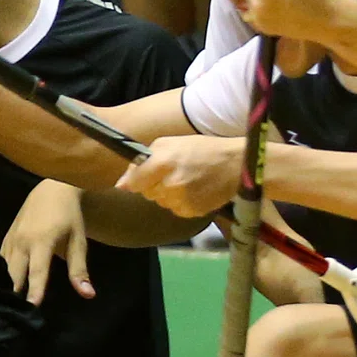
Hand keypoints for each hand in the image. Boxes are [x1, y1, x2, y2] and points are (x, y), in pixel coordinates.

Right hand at [1, 179, 91, 305]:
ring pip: (4, 268)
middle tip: (18, 315)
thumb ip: (79, 270)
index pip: (38, 271)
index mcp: (42, 241)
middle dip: (16, 293)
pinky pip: (1, 260)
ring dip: (7, 286)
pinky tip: (4, 287)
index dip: (34, 290)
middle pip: (15, 273)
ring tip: (9, 306)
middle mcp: (23, 241)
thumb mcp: (78, 242)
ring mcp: (11, 238)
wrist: (52, 189)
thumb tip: (88, 294)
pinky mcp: (6, 237)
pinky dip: (2, 275)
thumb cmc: (69, 217)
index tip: (31, 308)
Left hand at [118, 135, 244, 218]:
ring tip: (187, 180)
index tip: (141, 178)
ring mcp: (181, 201)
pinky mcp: (191, 212)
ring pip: (161, 203)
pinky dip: (181, 203)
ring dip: (168, 194)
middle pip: (147, 193)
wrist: (235, 164)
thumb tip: (122, 185)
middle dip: (155, 184)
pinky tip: (194, 191)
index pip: (133, 183)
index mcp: (162, 163)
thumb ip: (142, 162)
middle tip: (173, 172)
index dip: (136, 181)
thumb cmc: (201, 149)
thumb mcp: (169, 144)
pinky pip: (176, 210)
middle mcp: (169, 185)